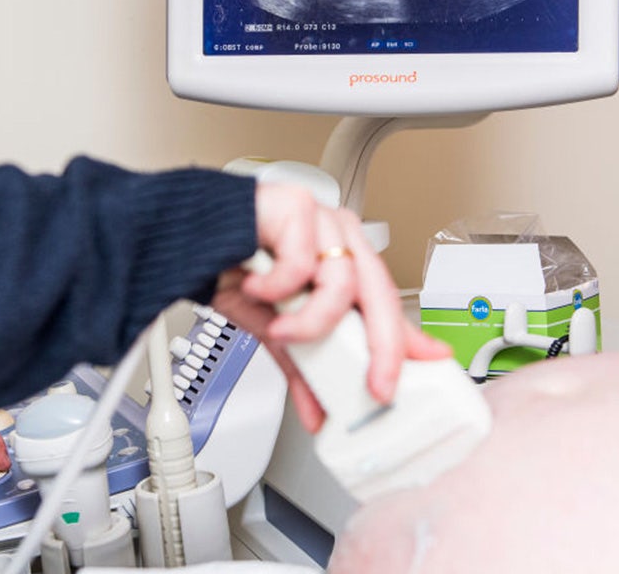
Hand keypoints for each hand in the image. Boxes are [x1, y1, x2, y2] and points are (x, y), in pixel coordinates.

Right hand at [211, 183, 451, 431]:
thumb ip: (304, 365)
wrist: (187, 238)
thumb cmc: (233, 269)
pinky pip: (301, 262)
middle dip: (383, 348)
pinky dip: (275, 286)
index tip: (430, 366)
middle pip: (380, 294)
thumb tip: (318, 412)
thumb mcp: (276, 328)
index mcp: (344, 261)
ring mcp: (322, 220)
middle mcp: (340, 238)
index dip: (408, 339)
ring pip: (343, 283)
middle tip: (375, 386)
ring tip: (282, 328)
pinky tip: (255, 286)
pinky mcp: (296, 206)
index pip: (387, 304)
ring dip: (311, 320)